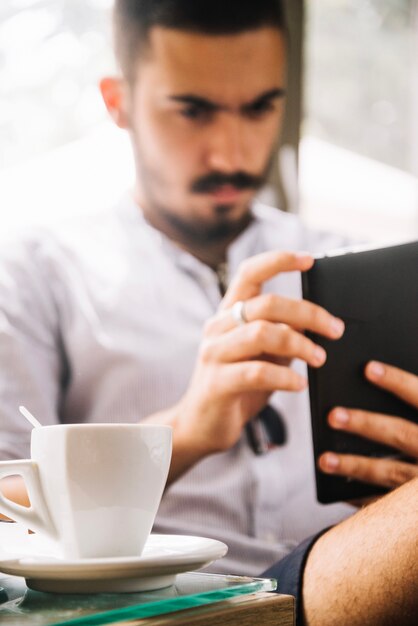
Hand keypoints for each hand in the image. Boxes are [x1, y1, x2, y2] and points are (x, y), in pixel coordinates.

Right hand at [174, 251, 344, 458]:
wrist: (202, 425)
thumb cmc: (238, 387)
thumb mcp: (264, 356)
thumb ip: (283, 336)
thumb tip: (318, 323)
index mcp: (228, 315)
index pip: (249, 274)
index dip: (278, 261)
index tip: (309, 260)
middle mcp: (218, 328)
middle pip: (267, 304)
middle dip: (308, 313)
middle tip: (335, 329)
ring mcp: (214, 354)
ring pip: (262, 333)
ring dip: (300, 345)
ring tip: (319, 358)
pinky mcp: (217, 383)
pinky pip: (257, 372)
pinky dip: (285, 377)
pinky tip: (299, 384)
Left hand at [319, 362, 417, 489]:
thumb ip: (416, 405)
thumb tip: (376, 376)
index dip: (397, 381)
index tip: (368, 368)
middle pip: (402, 434)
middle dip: (366, 424)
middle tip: (332, 416)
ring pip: (391, 473)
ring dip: (355, 466)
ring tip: (324, 459)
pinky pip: (391, 505)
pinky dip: (365, 499)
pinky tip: (341, 490)